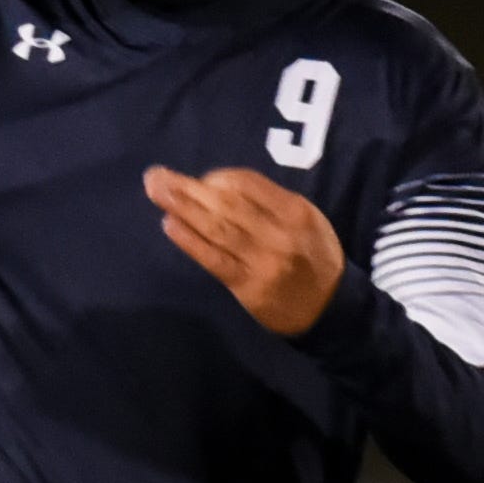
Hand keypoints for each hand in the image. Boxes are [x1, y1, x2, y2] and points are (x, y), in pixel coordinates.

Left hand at [145, 165, 345, 335]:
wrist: (329, 306)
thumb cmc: (311, 255)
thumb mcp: (305, 219)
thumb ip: (269, 202)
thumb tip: (218, 184)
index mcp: (295, 210)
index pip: (248, 184)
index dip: (216, 178)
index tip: (198, 180)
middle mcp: (279, 233)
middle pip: (226, 204)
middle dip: (187, 188)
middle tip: (155, 176)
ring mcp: (263, 261)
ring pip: (217, 229)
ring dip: (182, 209)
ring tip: (156, 193)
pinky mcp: (248, 287)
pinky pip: (214, 260)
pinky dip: (190, 242)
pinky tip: (170, 226)